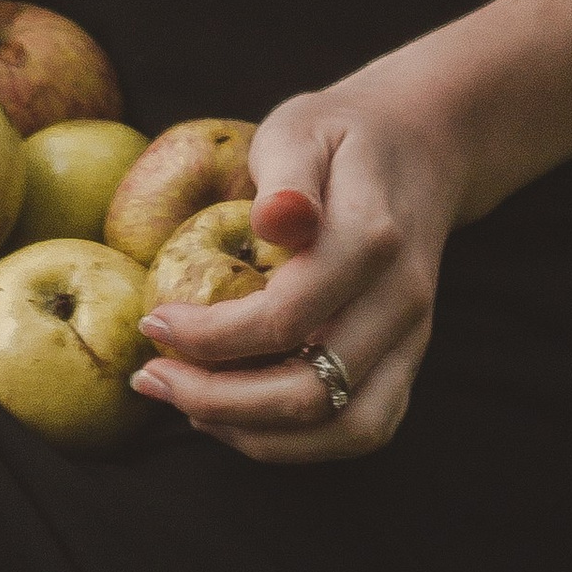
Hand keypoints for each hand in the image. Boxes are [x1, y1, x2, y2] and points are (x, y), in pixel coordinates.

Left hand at [128, 81, 463, 462]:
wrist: (421, 147)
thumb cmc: (340, 136)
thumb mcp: (302, 129)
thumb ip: (288, 174)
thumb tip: (275, 219)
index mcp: (373, 239)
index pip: (286, 317)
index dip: (208, 335)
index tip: (151, 321)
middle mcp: (401, 300)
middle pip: (311, 392)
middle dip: (217, 401)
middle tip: (151, 378)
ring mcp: (412, 338)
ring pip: (344, 430)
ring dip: (256, 435)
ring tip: (187, 407)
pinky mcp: (408, 360)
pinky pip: (361, 428)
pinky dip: (296, 441)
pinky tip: (236, 415)